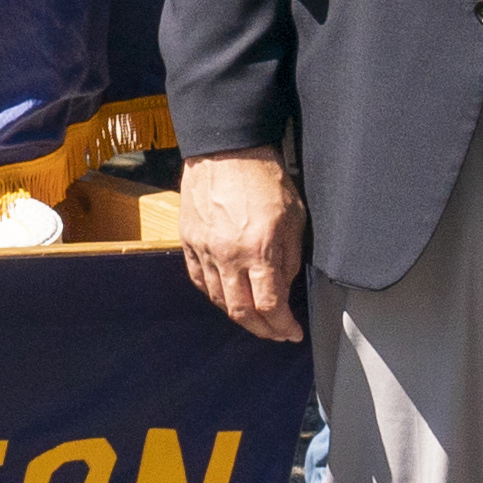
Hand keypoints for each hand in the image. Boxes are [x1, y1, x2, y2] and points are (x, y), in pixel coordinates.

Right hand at [179, 146, 308, 343]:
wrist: (228, 149)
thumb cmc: (265, 177)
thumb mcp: (293, 217)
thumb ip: (289, 258)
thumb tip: (283, 289)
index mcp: (259, 249)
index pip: (270, 306)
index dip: (282, 326)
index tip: (292, 332)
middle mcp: (229, 255)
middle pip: (241, 312)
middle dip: (262, 330)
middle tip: (276, 333)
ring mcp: (204, 249)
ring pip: (218, 299)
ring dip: (239, 315)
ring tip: (254, 318)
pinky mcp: (189, 241)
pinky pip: (200, 279)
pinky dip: (215, 294)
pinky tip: (228, 297)